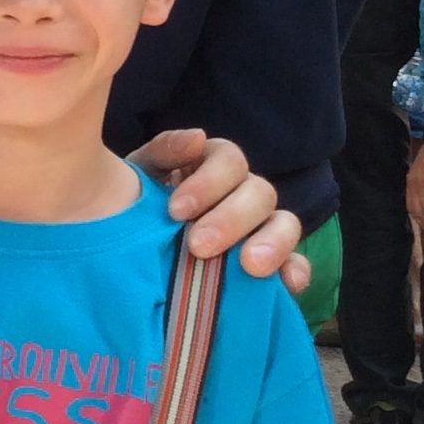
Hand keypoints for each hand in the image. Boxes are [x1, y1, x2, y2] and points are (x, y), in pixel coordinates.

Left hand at [133, 130, 308, 295]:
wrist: (127, 258)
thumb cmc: (133, 210)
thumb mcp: (138, 178)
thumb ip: (162, 152)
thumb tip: (197, 138)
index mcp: (212, 167)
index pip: (228, 159)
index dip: (207, 182)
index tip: (175, 211)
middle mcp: (243, 194)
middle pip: (259, 192)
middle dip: (231, 219)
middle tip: (199, 247)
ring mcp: (262, 229)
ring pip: (285, 223)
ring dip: (272, 242)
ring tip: (249, 266)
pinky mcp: (272, 267)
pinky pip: (296, 265)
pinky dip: (295, 272)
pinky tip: (287, 285)